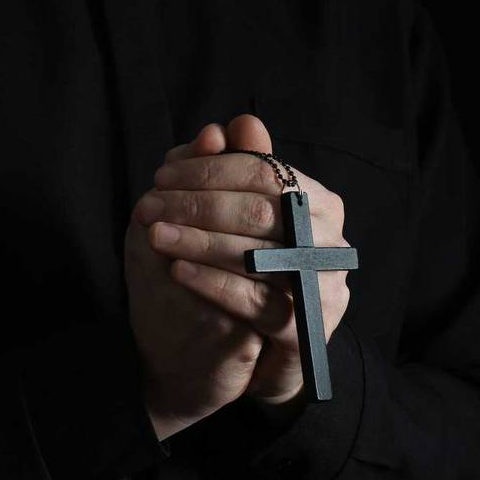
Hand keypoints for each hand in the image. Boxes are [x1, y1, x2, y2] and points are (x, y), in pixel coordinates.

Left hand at [134, 114, 351, 418]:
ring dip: (197, 240)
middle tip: (150, 206)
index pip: (265, 172)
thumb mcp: (241, 221)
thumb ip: (240, 171)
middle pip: (260, 210)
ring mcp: (322, 285)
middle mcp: (330, 239)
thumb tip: (239, 124)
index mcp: (319, 203)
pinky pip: (253, 299)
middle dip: (197, 204)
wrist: (268, 355)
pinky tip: (177, 270)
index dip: (210, 170)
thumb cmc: (251, 274)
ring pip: (256, 253)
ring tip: (156, 234)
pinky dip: (211, 281)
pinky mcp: (304, 327)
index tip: (162, 177)